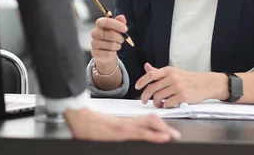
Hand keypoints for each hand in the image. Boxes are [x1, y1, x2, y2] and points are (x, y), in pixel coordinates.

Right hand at [63, 107, 179, 141]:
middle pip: (150, 122)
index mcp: (126, 122)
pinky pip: (138, 133)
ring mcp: (124, 128)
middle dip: (164, 129)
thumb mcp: (108, 128)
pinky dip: (151, 134)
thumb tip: (128, 134)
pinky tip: (160, 136)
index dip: (159, 124)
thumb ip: (120, 130)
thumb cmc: (90, 124)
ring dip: (161, 131)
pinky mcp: (119, 132)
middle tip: (175, 134)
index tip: (169, 130)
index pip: (147, 120)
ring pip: (147, 126)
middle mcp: (127, 123)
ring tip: (171, 135)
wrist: (78, 117)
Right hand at [90, 14, 126, 68]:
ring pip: (111, 45)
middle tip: (122, 39)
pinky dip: (114, 53)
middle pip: (111, 34)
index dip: (116, 24)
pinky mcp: (95, 53)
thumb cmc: (112, 38)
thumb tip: (121, 17)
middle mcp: (94, 33)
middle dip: (120, 38)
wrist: (106, 52)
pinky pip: (109, 54)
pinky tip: (111, 51)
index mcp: (99, 24)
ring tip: (116, 45)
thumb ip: (120, 22)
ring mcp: (93, 43)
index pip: (106, 21)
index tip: (125, 29)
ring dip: (117, 46)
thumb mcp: (117, 29)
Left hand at [135, 63, 225, 107]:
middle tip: (144, 101)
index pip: (151, 75)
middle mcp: (172, 78)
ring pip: (158, 97)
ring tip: (159, 104)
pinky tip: (168, 105)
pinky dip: (165, 106)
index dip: (142, 81)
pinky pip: (167, 104)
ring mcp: (177, 87)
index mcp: (169, 70)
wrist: (206, 83)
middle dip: (145, 97)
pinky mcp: (182, 97)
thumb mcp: (175, 72)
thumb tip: (146, 67)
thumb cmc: (189, 78)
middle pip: (152, 88)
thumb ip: (159, 72)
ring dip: (156, 103)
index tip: (137, 87)